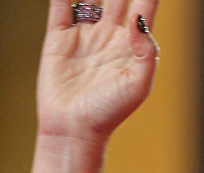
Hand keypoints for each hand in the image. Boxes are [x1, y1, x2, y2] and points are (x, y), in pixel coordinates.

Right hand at [36, 0, 159, 144]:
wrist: (74, 128)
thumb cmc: (110, 112)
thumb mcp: (138, 85)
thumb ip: (145, 52)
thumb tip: (139, 20)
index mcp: (134, 45)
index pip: (144, 6)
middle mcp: (111, 35)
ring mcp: (85, 34)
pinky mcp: (58, 37)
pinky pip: (61, 5)